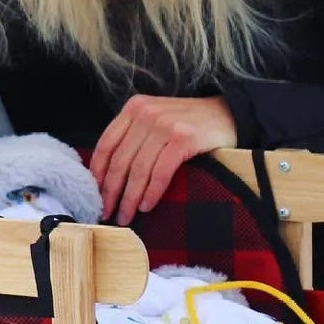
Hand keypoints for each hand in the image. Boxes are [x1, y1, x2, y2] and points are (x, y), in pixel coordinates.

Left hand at [90, 95, 237, 224]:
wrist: (228, 115)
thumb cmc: (189, 123)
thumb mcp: (156, 119)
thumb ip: (135, 136)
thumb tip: (110, 175)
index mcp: (134, 108)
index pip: (106, 144)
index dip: (98, 173)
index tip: (95, 195)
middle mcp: (146, 113)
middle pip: (120, 160)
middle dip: (112, 192)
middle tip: (107, 212)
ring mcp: (165, 125)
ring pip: (138, 169)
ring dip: (130, 198)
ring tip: (126, 216)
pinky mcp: (183, 138)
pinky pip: (161, 172)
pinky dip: (152, 192)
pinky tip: (147, 206)